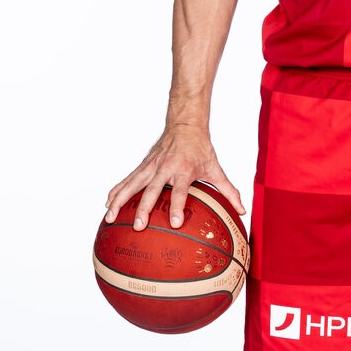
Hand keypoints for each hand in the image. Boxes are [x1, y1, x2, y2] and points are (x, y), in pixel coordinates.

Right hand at [104, 124, 244, 230]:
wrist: (185, 124)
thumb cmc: (200, 148)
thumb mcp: (215, 168)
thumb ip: (228, 191)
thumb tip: (242, 210)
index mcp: (183, 170)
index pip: (180, 191)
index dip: (177, 207)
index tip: (175, 223)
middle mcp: (165, 168)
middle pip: (151, 190)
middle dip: (144, 208)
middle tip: (139, 226)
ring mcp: (151, 166)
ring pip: (132, 184)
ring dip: (120, 201)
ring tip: (110, 217)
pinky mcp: (143, 165)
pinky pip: (127, 179)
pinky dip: (116, 191)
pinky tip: (107, 204)